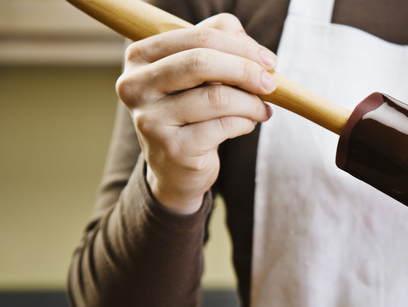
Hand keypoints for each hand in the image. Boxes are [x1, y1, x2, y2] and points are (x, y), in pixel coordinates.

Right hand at [116, 13, 276, 213]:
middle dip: (247, 71)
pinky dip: (245, 123)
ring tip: (261, 109)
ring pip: (216, 97)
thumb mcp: (199, 72)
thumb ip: (217, 42)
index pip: (197, 38)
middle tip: (271, 84)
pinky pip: (223, 126)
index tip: (268, 60)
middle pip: (201, 63)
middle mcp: (136, 86)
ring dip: (251, 103)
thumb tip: (244, 37)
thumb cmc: (190, 110)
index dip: (240, 46)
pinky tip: (247, 125)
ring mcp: (151, 119)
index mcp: (139, 57)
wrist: (175, 167)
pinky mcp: (173, 148)